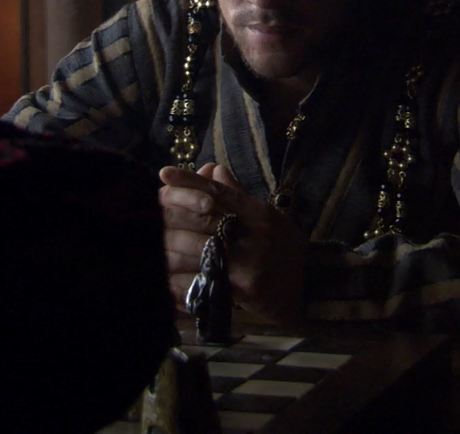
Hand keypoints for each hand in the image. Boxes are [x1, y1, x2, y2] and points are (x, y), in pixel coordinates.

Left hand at [159, 163, 307, 323]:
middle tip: (148, 214)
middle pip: (201, 218)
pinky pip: (201, 282)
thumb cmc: (285, 250)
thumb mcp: (268, 218)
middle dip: (170, 216)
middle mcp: (253, 233)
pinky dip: (179, 282)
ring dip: (169, 250)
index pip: (218, 192)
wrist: (311, 290)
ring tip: (151, 249)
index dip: (188, 181)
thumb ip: (237, 195)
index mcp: (258, 213)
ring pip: (196, 250)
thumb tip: (212, 170)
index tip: (163, 174)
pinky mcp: (242, 289)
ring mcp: (247, 262)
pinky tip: (164, 281)